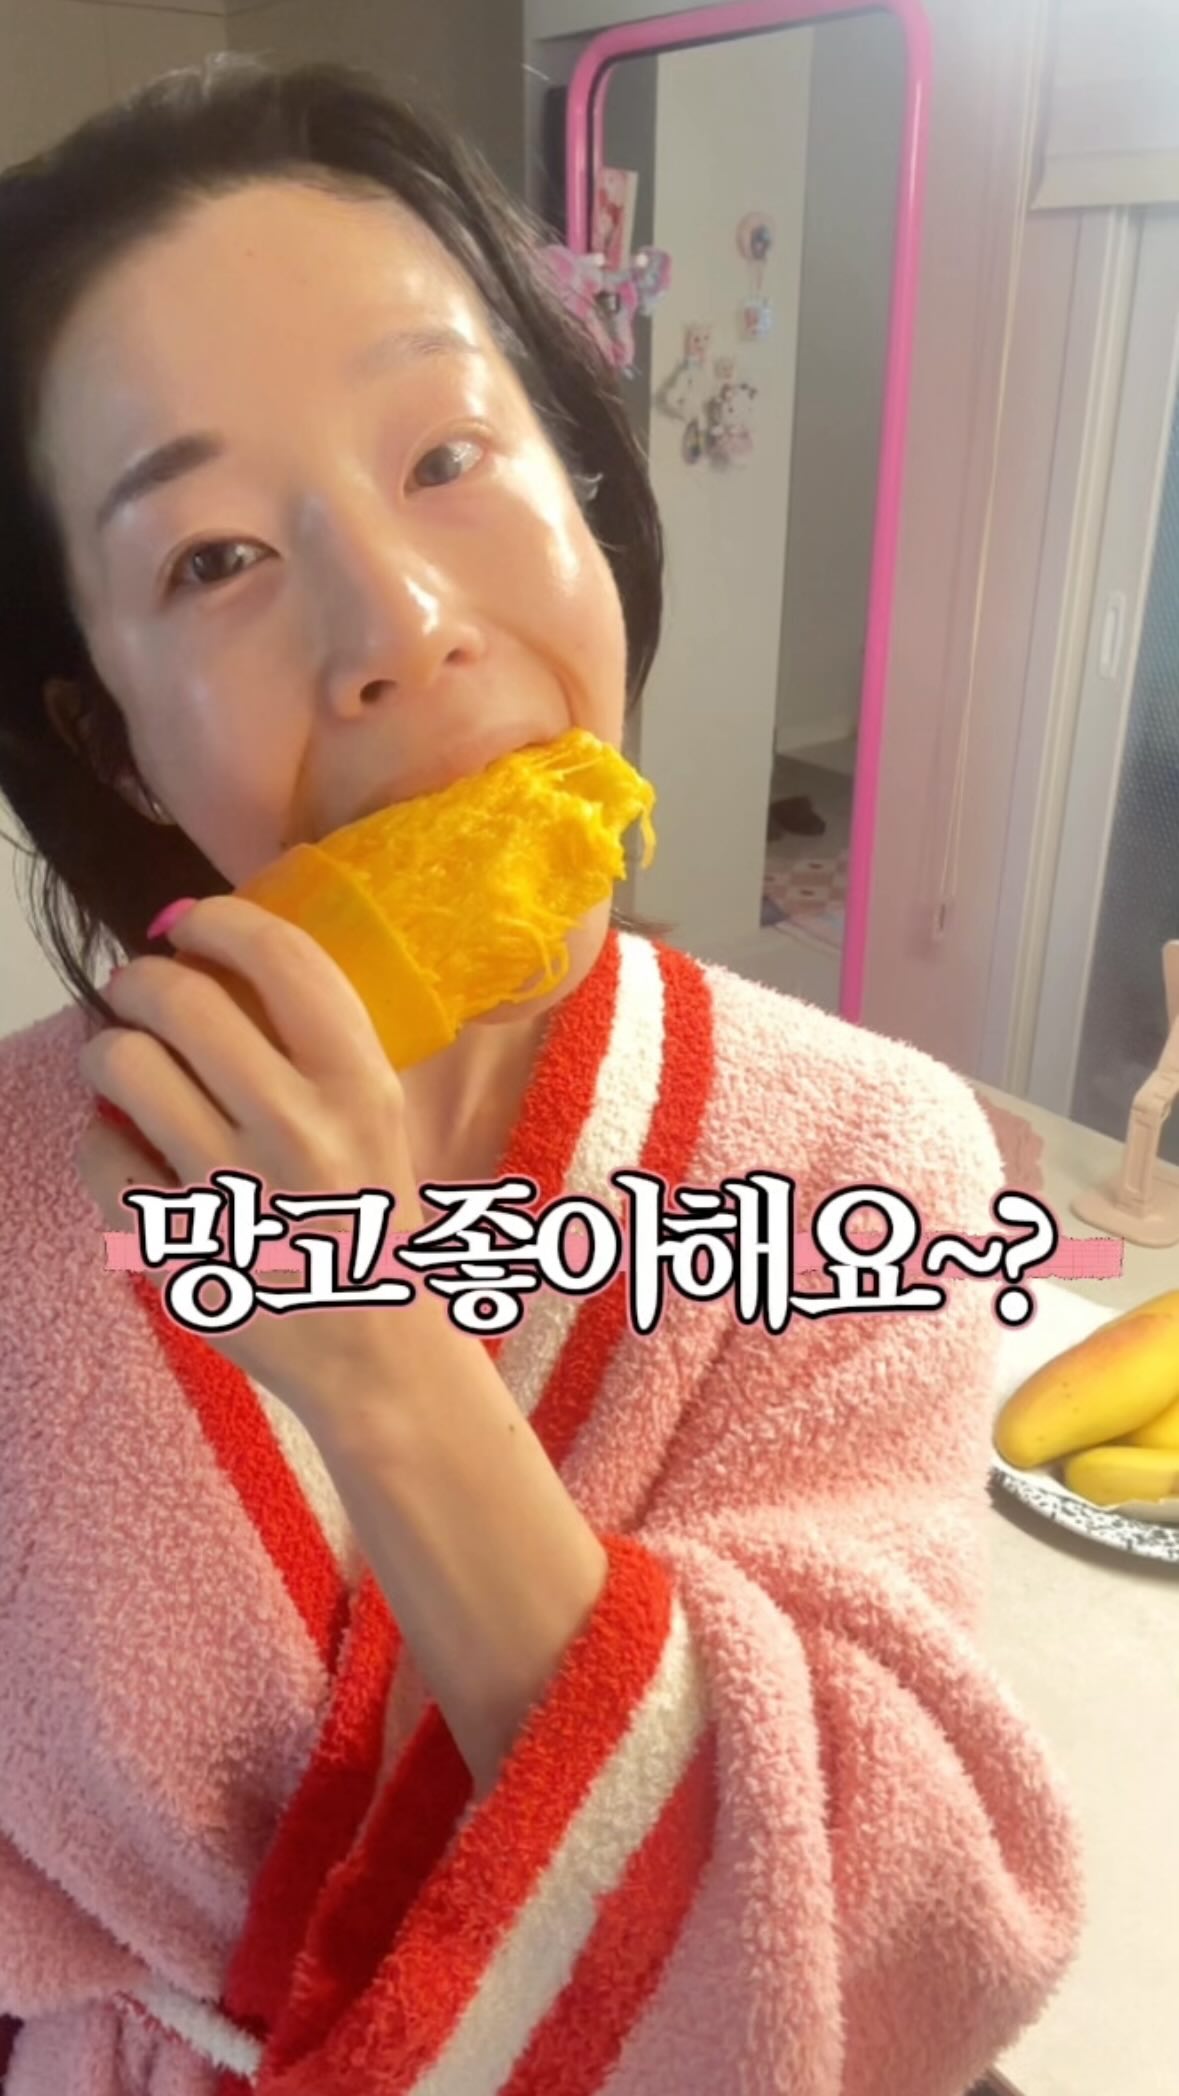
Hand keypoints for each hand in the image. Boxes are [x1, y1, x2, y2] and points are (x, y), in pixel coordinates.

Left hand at [77, 895, 458, 1426]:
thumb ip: (309, 1037)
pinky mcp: (179, 1249)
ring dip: (107, 1050)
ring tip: (121, 1062)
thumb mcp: (373, 1113)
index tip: (189, 924)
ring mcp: (233, 1193)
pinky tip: (131, 1150)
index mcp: (360, 1086)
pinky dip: (103, 1141)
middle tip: (134, 992)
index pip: (281, 958)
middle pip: (180, 997)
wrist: (379, 1350)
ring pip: (123, 1064)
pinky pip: (100, 1153)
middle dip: (137, 980)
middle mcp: (299, 1131)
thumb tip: (201, 948)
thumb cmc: (368, 1213)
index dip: (218, 919)